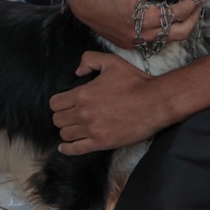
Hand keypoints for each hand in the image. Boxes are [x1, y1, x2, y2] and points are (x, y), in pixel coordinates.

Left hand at [50, 51, 177, 154]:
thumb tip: (78, 71)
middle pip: (57, 120)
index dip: (58, 103)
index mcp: (82, 94)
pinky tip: (64, 147)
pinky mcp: (101, 143)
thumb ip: (89, 60)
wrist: (154, 103)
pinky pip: (76, 150)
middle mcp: (83, 113)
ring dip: (67, 130)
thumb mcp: (111, 62)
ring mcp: (91, 130)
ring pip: (65, 134)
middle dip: (62, 116)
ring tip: (74, 127)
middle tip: (71, 114)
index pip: (55, 103)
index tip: (65, 103)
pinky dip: (67, 149)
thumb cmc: (134, 81)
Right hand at [67, 0, 204, 48]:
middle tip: (197, 5)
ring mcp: (134, 43)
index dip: (192, 4)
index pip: (177, 13)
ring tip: (185, 11)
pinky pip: (153, 41)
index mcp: (143, 17)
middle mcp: (140, 34)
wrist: (82, 1)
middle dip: (193, 19)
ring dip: (180, 26)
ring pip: (168, 40)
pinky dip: (164, 32)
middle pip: (179, 33)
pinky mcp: (129, 45)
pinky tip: (165, 20)